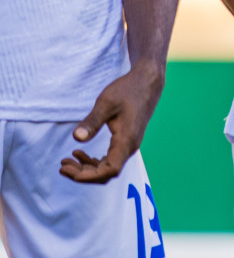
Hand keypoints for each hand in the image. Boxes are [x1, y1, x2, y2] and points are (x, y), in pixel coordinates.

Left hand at [59, 62, 164, 183]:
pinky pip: (110, 159)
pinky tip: (79, 152)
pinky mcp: (127, 140)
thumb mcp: (106, 103)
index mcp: (127, 140)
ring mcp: (130, 144)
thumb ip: (92, 121)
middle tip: (61, 166)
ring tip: (67, 161)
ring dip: (87, 168)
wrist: (147, 81)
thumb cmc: (128, 90)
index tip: (68, 170)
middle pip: (107, 173)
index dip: (88, 176)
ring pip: (108, 167)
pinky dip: (94, 161)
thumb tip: (76, 138)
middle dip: (83, 173)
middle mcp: (130, 146)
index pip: (109, 170)